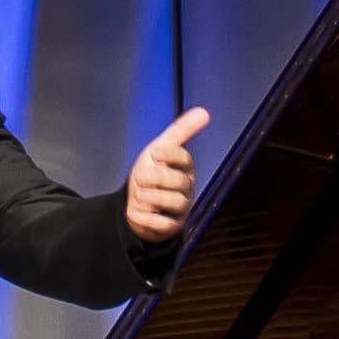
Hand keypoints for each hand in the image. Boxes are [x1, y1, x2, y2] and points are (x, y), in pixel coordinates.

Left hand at [124, 102, 215, 241]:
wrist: (138, 204)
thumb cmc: (152, 173)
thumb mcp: (160, 149)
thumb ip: (181, 132)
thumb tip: (203, 111)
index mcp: (185, 168)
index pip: (185, 159)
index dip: (170, 155)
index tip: (154, 154)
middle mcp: (187, 187)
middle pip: (179, 181)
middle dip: (156, 178)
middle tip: (139, 178)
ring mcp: (181, 208)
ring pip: (174, 202)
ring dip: (151, 197)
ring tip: (139, 196)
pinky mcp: (172, 227)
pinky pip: (163, 223)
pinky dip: (146, 218)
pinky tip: (135, 212)